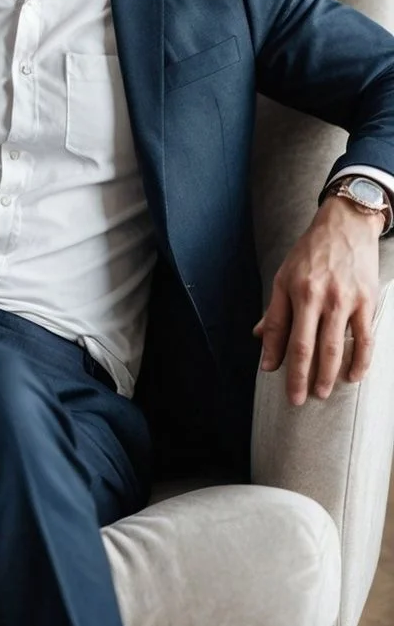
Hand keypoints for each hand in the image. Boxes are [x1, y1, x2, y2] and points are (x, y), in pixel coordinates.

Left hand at [252, 196, 380, 405]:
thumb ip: (274, 311)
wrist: (346, 224)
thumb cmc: (311, 252)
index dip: (278, 361)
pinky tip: (353, 376)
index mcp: (296, 289)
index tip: (274, 379)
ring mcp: (345, 300)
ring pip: (336, 347)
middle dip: (301, 377)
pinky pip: (365, 339)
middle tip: (298, 400)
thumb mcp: (284, 275)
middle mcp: (319, 296)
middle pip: (308, 347)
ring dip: (328, 375)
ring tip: (321, 393)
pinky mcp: (366, 301)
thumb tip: (260, 344)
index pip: (284, 334)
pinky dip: (360, 361)